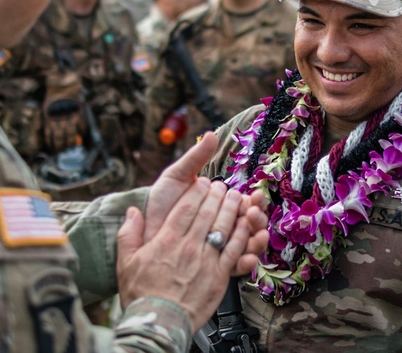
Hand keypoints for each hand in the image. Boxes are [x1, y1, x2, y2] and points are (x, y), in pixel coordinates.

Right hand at [115, 179, 268, 329]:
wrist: (158, 324)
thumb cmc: (141, 295)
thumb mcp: (125, 263)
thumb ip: (128, 234)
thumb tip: (131, 212)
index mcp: (167, 240)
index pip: (186, 207)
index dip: (196, 191)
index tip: (202, 182)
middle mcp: (188, 246)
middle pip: (207, 212)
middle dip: (216, 195)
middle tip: (222, 185)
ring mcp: (206, 260)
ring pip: (223, 226)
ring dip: (231, 208)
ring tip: (236, 197)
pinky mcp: (219, 275)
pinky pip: (234, 249)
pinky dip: (242, 234)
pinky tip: (245, 224)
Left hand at [144, 131, 268, 274]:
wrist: (143, 232)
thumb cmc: (161, 203)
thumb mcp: (177, 177)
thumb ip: (195, 158)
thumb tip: (211, 134)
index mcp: (221, 205)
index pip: (246, 203)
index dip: (254, 199)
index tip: (256, 195)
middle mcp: (225, 225)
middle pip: (252, 223)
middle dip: (258, 218)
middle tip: (255, 213)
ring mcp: (222, 246)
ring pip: (249, 244)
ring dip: (258, 239)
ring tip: (257, 235)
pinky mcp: (216, 266)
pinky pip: (237, 267)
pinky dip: (247, 263)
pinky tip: (247, 259)